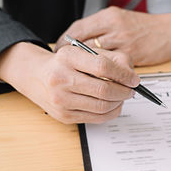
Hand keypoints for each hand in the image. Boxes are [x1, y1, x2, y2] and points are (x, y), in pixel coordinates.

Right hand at [0, 42, 138, 123]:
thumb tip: (132, 77)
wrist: (36, 75)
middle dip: (124, 92)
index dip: (124, 75)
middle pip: (104, 90)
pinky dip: (111, 113)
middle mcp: (60, 78)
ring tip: (122, 97)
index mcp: (67, 57)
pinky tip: (114, 105)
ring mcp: (61, 100)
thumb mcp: (86, 52)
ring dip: (119, 103)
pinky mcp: (64, 116)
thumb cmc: (66, 63)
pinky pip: (97, 118)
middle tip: (131, 90)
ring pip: (102, 107)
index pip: (103, 67)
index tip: (134, 79)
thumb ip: (112, 59)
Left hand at [55, 7, 170, 65]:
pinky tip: (100, 79)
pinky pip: (112, 68)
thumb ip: (103, 30)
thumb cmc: (148, 28)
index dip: (65, 43)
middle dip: (73, 58)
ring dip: (88, 69)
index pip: (78, 29)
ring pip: (96, 58)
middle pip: (84, 44)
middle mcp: (114, 27)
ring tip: (81, 76)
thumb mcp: (122, 20)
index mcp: (109, 16)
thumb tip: (82, 43)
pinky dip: (104, 75)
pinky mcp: (133, 55)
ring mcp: (124, 41)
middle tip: (66, 68)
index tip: (60, 52)